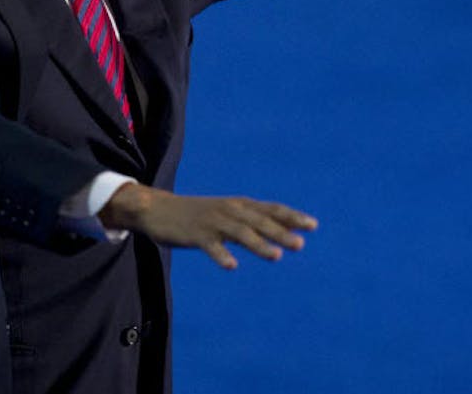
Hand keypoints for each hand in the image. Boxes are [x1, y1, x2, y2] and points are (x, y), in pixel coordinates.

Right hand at [100, 183, 316, 269]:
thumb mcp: (229, 214)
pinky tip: (232, 266)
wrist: (158, 209)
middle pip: (260, 222)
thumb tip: (287, 232)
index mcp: (240, 205)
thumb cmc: (200, 215)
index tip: (313, 225)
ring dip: (259, 244)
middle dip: (281, 233)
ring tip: (276, 256)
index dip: (292, 217)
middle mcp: (230, 211)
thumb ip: (255, 222)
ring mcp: (213, 222)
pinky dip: (221, 255)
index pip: (271, 210)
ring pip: (240, 233)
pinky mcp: (196, 235)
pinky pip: (211, 246)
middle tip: (300, 245)